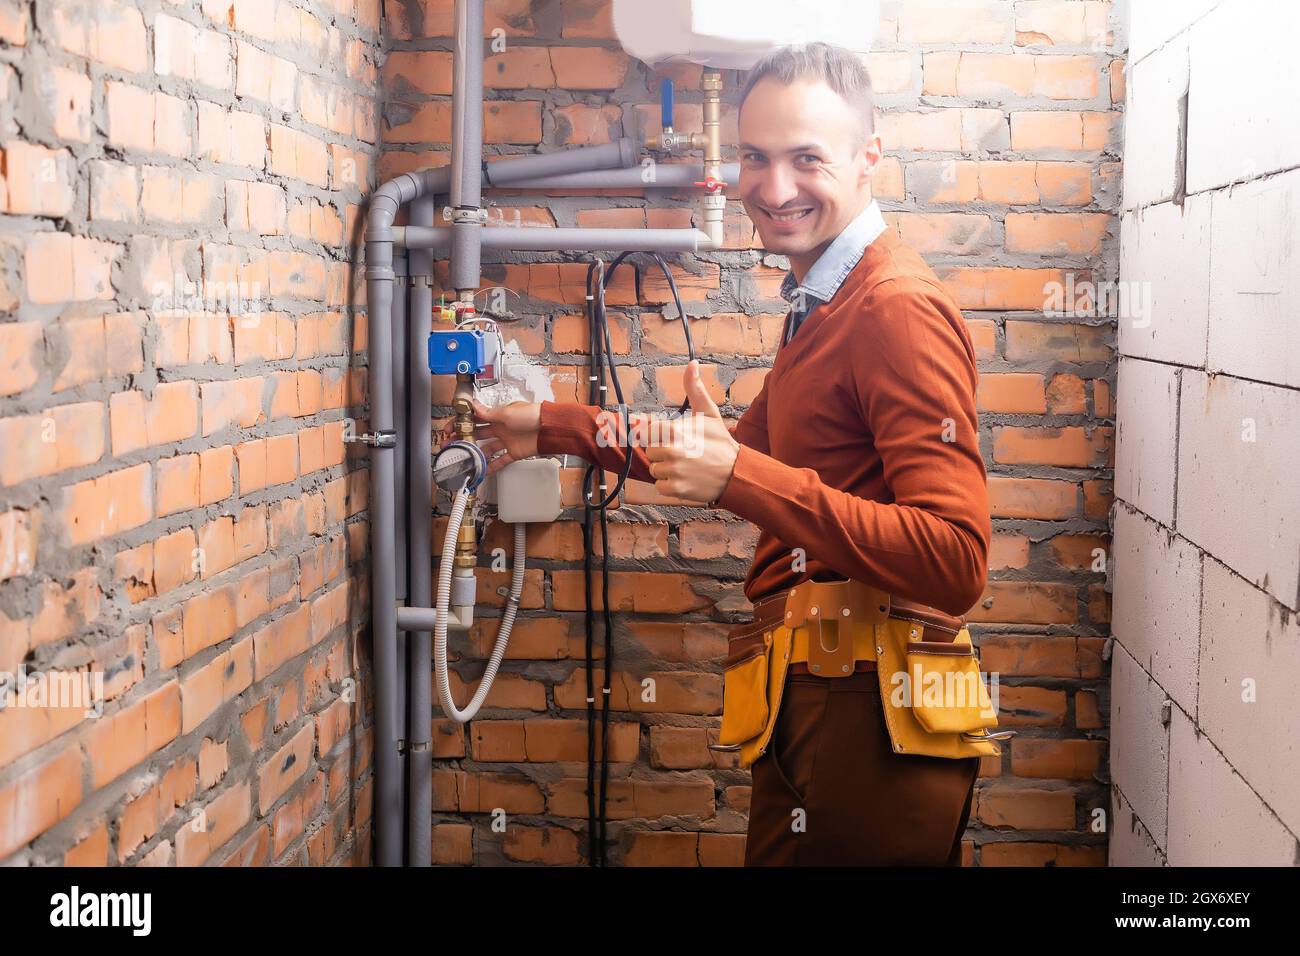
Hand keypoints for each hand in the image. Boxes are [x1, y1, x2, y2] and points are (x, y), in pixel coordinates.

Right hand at [440, 399, 540, 475]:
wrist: (549, 428)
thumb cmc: (532, 415)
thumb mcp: (507, 413)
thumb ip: (489, 414)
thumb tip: (475, 407)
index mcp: (498, 415)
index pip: (475, 418)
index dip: (462, 423)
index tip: (450, 428)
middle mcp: (501, 428)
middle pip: (478, 434)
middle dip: (464, 439)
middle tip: (451, 445)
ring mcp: (507, 440)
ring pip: (487, 449)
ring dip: (476, 454)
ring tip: (464, 459)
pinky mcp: (514, 452)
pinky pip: (501, 460)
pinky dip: (492, 466)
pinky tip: (483, 470)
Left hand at [645, 360, 738, 503]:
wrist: (737, 473)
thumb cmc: (720, 442)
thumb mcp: (709, 413)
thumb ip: (694, 389)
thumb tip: (692, 363)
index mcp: (674, 430)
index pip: (647, 432)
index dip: (657, 434)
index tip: (671, 437)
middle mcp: (671, 451)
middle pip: (651, 451)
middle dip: (663, 452)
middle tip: (684, 452)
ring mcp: (673, 472)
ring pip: (655, 469)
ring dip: (666, 469)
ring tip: (686, 466)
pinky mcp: (676, 490)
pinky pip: (660, 486)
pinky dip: (670, 485)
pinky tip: (686, 478)